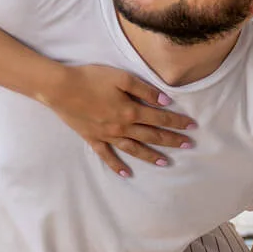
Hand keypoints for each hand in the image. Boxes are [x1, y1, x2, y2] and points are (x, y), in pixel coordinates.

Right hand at [45, 64, 195, 177]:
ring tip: (165, 162)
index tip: (192, 127)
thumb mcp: (121, 77)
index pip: (160, 118)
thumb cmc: (91, 78)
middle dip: (171, 140)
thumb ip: (144, 90)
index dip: (177, 122)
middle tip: (188, 145)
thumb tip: (165, 101)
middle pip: (151, 135)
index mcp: (130, 111)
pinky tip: (126, 173)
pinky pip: (107, 155)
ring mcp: (107, 135)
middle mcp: (122, 127)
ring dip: (150, 156)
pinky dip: (117, 165)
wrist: (60, 88)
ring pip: (134, 149)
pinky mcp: (92, 138)